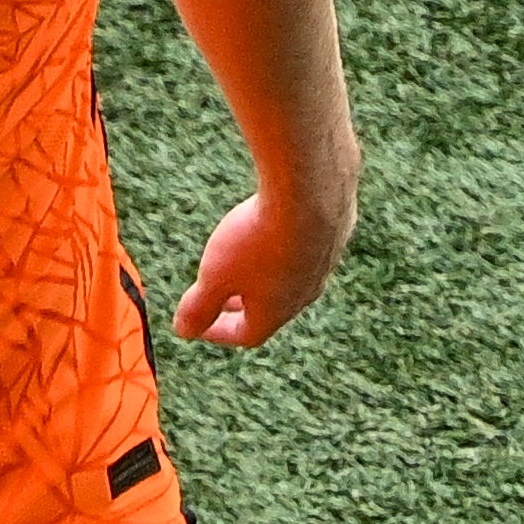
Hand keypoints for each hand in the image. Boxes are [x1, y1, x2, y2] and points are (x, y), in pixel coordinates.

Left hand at [171, 184, 354, 347]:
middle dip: (246, 304)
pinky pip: (311, 242)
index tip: (201, 323)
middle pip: (274, 308)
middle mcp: (306, 291)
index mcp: (276, 311)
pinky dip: (291, 242)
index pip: (247, 334)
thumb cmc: (258, 238)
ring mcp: (326, 259)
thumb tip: (183, 330)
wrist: (311, 189)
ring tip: (249, 261)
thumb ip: (198, 306)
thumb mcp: (215, 276)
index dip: (220, 331)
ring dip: (268, 274)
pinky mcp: (339, 226)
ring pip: (294, 275)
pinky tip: (279, 222)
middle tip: (225, 298)